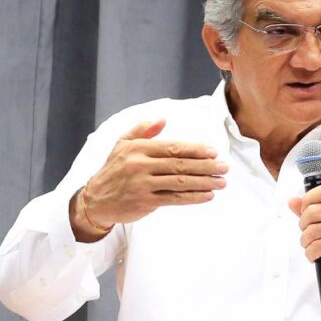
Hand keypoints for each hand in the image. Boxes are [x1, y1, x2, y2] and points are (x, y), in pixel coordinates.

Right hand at [73, 119, 226, 239]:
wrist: (95, 200)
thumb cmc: (113, 170)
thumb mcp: (122, 144)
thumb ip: (142, 130)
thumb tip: (163, 119)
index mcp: (138, 148)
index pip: (172, 148)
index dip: (195, 150)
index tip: (213, 152)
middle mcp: (140, 165)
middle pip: (180, 165)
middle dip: (206, 166)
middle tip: (224, 167)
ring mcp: (143, 184)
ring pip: (180, 182)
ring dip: (204, 182)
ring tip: (221, 182)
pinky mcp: (145, 202)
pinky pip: (174, 198)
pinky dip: (193, 197)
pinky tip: (207, 196)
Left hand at [288, 185, 320, 305]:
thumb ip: (313, 209)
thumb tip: (292, 201)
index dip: (307, 200)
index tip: (304, 212)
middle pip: (312, 212)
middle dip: (303, 226)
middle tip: (308, 235)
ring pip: (312, 231)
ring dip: (306, 242)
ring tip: (311, 246)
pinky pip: (317, 246)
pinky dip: (311, 253)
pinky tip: (315, 256)